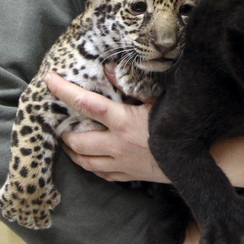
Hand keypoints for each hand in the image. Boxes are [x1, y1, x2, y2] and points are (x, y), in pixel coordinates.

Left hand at [44, 72, 168, 182]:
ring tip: (69, 142)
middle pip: (77, 141)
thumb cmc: (176, 126)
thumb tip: (107, 68)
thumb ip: (130, 84)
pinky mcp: (127, 175)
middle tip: (61, 124)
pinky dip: (92, 165)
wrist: (194, 160)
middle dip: (64, 133)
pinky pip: (102, 174)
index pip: (86, 103)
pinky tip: (91, 159)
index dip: (64, 91)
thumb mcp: (156, 100)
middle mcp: (116, 144)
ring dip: (73, 152)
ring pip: (85, 161)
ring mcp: (120, 163)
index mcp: (123, 121)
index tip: (49, 80)